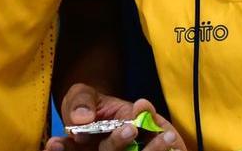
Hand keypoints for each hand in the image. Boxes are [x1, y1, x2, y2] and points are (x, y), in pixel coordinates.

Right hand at [45, 84, 184, 150]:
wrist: (114, 108)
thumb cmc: (92, 105)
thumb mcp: (82, 95)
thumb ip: (80, 103)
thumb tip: (82, 118)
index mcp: (80, 146)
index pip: (67, 149)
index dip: (63, 148)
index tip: (69, 137)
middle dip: (118, 142)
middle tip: (131, 128)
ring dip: (152, 150)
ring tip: (167, 135)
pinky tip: (178, 146)